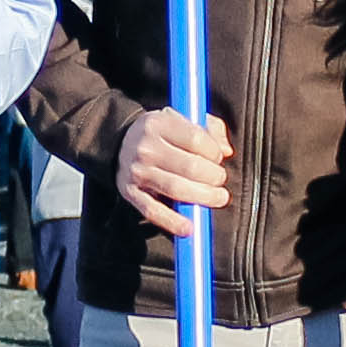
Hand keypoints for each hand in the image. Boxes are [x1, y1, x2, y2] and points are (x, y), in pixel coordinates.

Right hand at [117, 107, 232, 226]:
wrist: (119, 142)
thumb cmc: (159, 133)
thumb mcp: (180, 118)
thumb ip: (209, 128)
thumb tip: (226, 150)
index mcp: (159, 124)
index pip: (196, 139)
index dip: (214, 152)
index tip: (219, 158)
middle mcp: (146, 147)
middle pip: (190, 166)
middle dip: (213, 177)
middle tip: (220, 181)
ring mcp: (138, 171)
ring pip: (176, 189)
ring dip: (203, 197)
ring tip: (218, 198)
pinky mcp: (131, 192)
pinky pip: (153, 211)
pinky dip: (173, 222)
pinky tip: (189, 228)